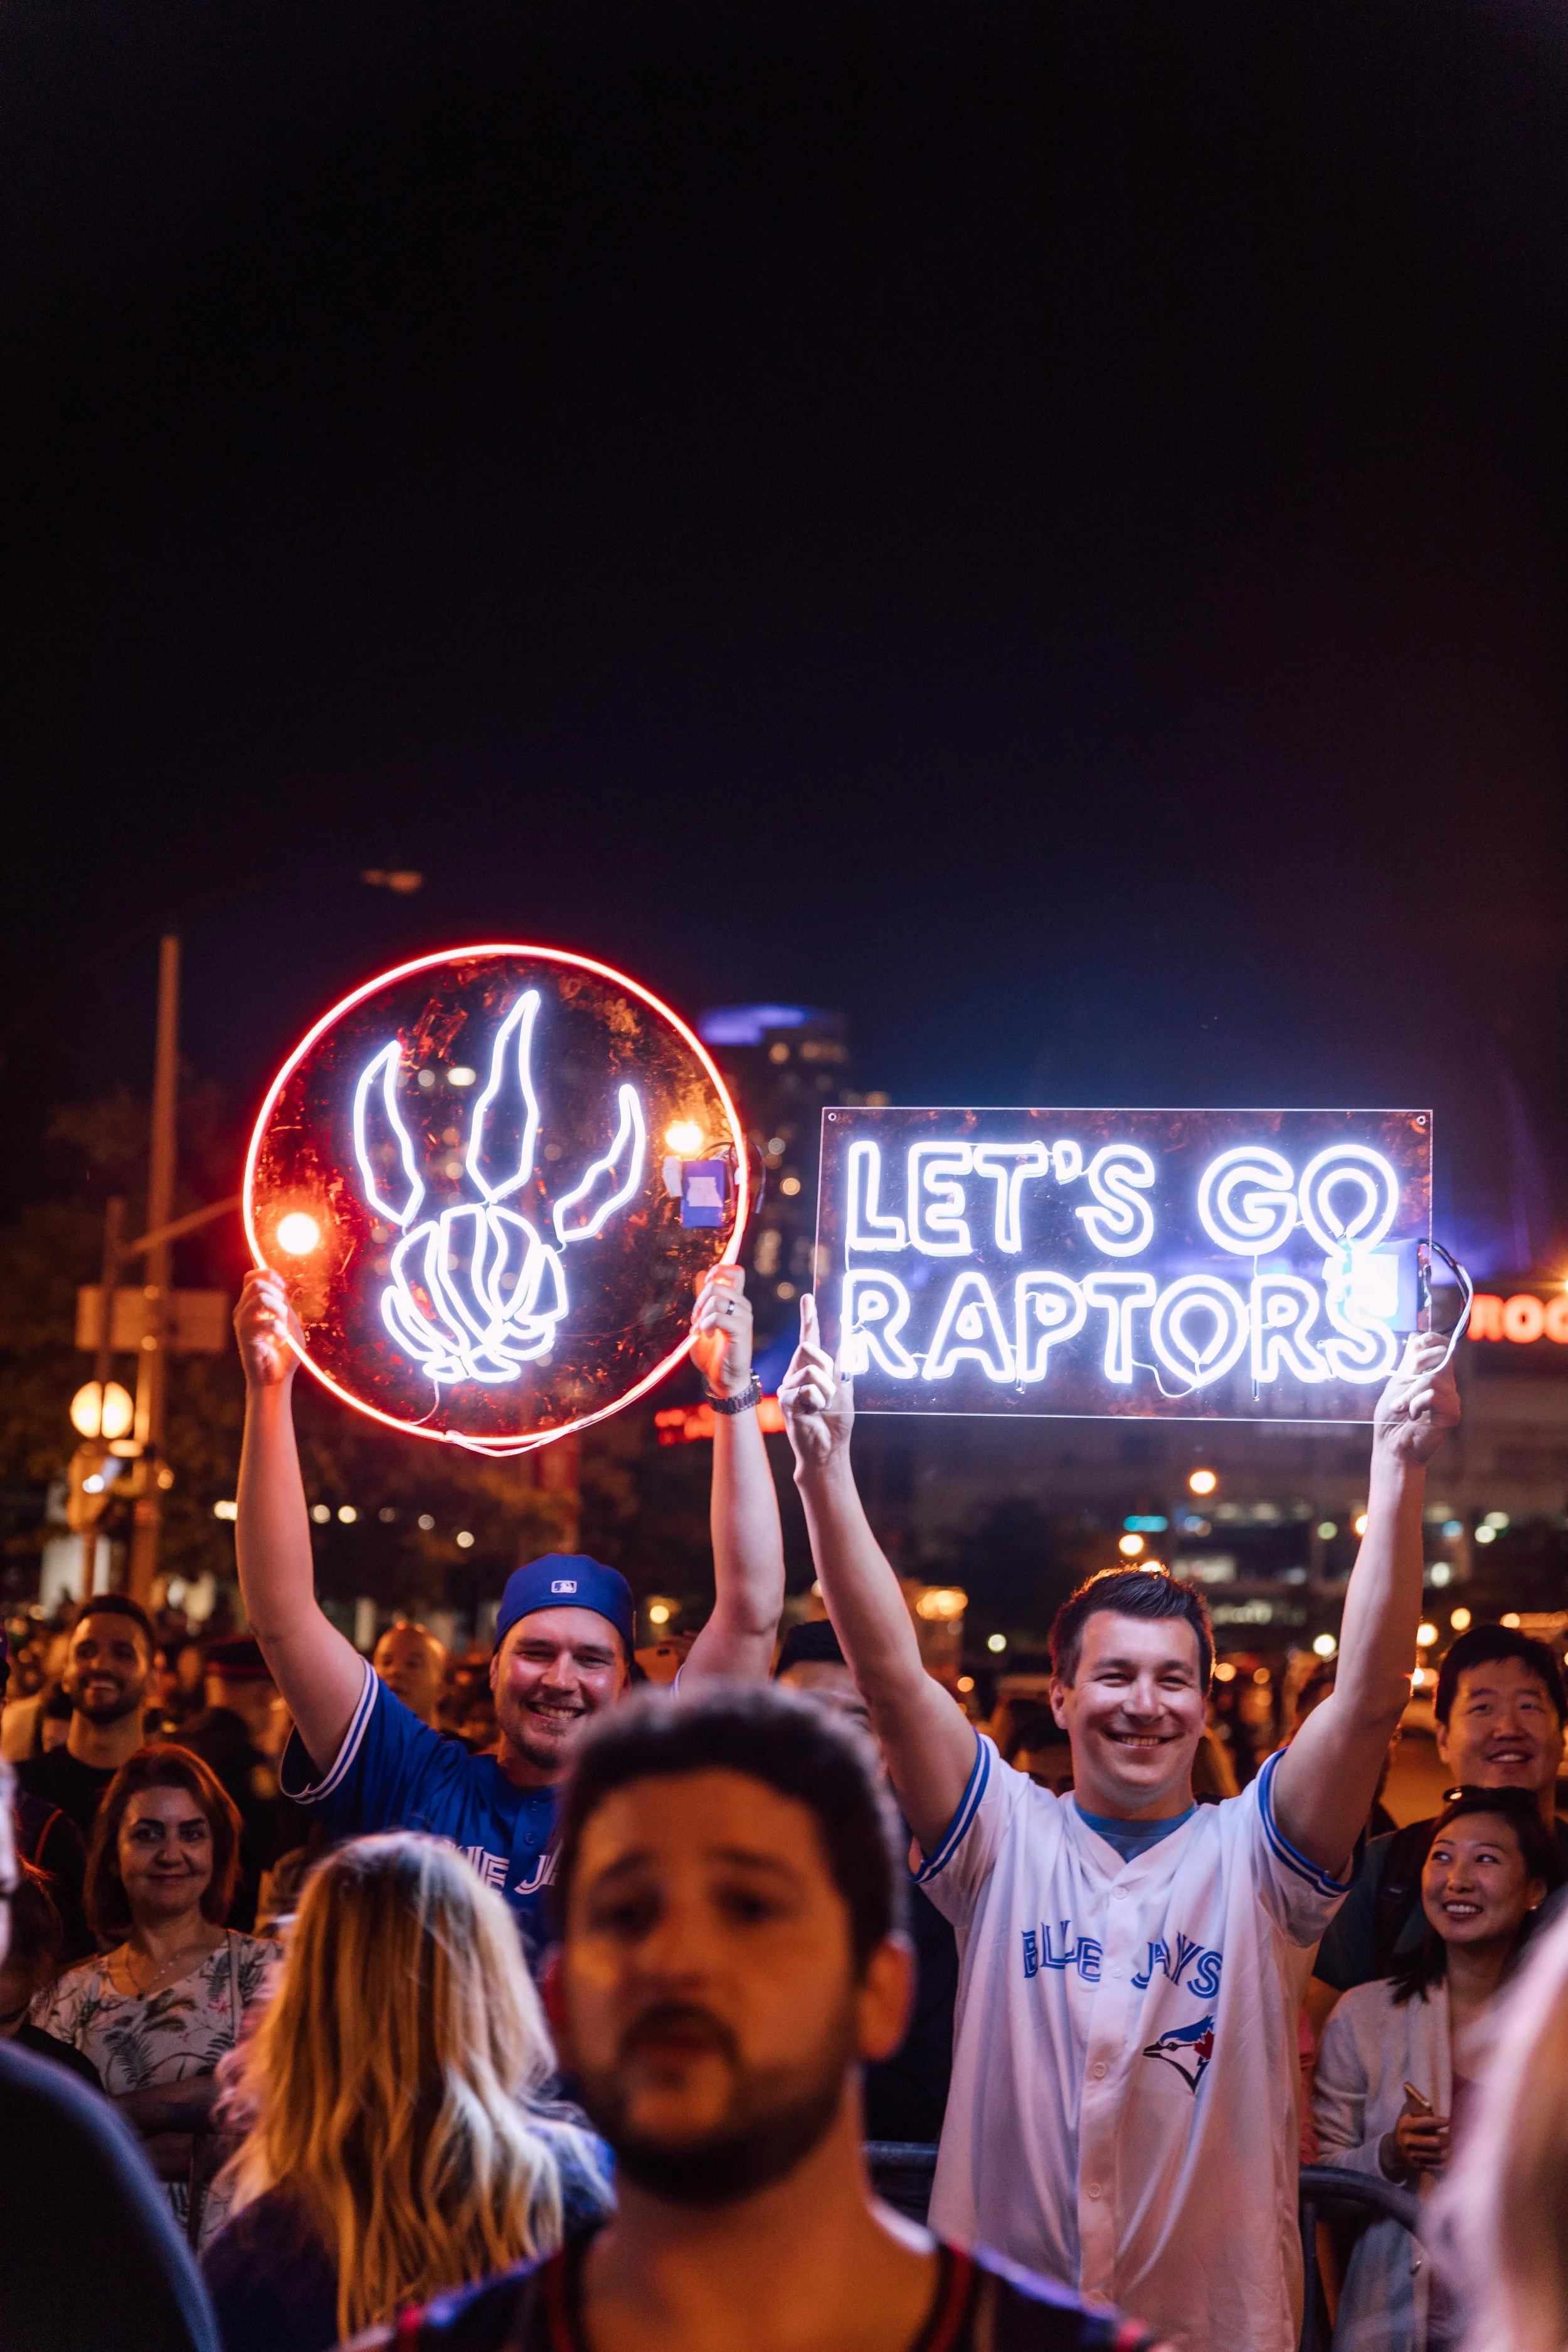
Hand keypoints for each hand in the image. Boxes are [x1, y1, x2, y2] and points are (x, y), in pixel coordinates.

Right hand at [234, 1268, 300, 1390]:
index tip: (282, 1288)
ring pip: (260, 1298)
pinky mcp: (245, 1337)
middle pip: (256, 1284)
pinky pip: (267, 1322)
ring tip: (281, 1328)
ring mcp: (242, 1323)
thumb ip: (283, 1303)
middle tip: (282, 1316)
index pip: (252, 1276)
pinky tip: (280, 1341)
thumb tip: (279, 1285)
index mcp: (252, 1304)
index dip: (269, 1275)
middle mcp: (243, 1311)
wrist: (277, 1377)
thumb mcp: (289, 1322)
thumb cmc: (283, 1351)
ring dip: (279, 1312)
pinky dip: (280, 1331)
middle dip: (277, 1296)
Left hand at [689, 1265, 753, 1397]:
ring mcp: (744, 1317)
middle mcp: (743, 1306)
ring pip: (717, 1299)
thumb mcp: (705, 1320)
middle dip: (699, 1300)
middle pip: (717, 1284)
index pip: (736, 1272)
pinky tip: (707, 1335)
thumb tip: (700, 1275)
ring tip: (700, 1330)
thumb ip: (704, 1299)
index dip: (719, 1271)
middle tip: (695, 1319)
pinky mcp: (741, 1330)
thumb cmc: (714, 1352)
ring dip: (702, 1315)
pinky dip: (706, 1324)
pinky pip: (718, 1316)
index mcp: (736, 1301)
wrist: (723, 1378)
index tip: (705, 1285)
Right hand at [779, 1293, 854, 1477]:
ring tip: (823, 1407)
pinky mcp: (785, 1400)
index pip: (808, 1339)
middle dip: (827, 1366)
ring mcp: (788, 1387)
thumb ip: (843, 1367)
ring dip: (826, 1389)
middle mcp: (795, 1375)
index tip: (808, 1298)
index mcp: (810, 1370)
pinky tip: (813, 1413)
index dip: (808, 1318)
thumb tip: (849, 1340)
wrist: (827, 1450)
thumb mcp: (844, 1390)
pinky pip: (807, 1388)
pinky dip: (818, 1400)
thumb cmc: (835, 1423)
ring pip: (811, 1369)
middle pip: (808, 1349)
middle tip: (830, 1392)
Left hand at [1373, 1331, 1460, 1466]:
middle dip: (1417, 1365)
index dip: (1431, 1340)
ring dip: (1409, 1393)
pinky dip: (1416, 1404)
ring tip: (1400, 1408)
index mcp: (1434, 1376)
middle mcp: (1447, 1385)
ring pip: (1432, 1378)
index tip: (1416, 1346)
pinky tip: (1414, 1416)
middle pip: (1442, 1357)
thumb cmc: (1391, 1419)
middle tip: (1402, 1384)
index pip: (1442, 1347)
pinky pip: (1433, 1395)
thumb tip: (1415, 1335)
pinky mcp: (1452, 1414)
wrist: (1392, 1446)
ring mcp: (1452, 1400)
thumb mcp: (1397, 1384)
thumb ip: (1409, 1363)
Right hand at [1383, 2108, 1449, 2177]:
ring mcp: (1412, 2155)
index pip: (1423, 2123)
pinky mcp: (1418, 2167)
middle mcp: (1407, 2141)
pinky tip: (1447, 2156)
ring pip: (1439, 2155)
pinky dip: (1446, 2161)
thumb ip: (1415, 2106)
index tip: (1447, 2120)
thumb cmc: (1406, 2127)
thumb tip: (1426, 2103)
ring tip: (1449, 2146)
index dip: (1437, 2122)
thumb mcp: (1406, 2114)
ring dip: (1448, 2150)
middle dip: (1446, 2139)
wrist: (1395, 2150)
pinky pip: (1438, 2166)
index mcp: (1405, 2125)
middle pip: (1435, 2142)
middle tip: (1449, 2137)